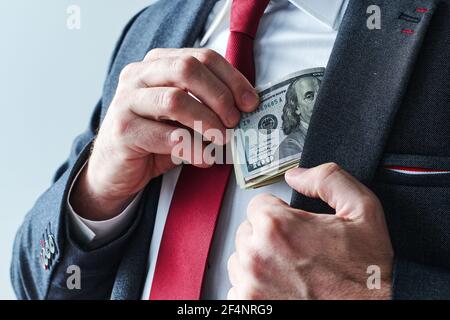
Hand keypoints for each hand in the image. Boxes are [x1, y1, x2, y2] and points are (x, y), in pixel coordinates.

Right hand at [71, 48, 258, 219]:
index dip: (232, 78)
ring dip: (207, 121)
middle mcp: (139, 76)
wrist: (115, 169)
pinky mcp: (123, 130)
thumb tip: (246, 110)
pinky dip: (192, 149)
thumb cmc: (155, 140)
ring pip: (175, 100)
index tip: (250, 102)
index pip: (201, 57)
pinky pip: (165, 136)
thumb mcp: (184, 118)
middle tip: (234, 121)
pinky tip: (204, 159)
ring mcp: (127, 101)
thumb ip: (207, 107)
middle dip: (220, 96)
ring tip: (221, 140)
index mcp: (157, 64)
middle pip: (187, 69)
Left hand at [228, 163, 393, 299]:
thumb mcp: (363, 211)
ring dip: (260, 260)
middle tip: (298, 250)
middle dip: (268, 236)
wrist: (374, 312)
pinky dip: (256, 287)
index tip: (296, 227)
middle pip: (248, 231)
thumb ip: (328, 180)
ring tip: (291, 270)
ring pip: (241, 259)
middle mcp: (256, 255)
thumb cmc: (367, 273)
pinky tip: (282, 287)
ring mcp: (250, 285)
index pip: (259, 204)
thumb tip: (296, 175)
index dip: (281, 213)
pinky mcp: (249, 306)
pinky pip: (239, 287)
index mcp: (277, 226)